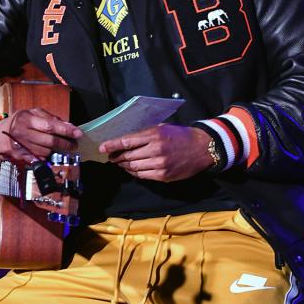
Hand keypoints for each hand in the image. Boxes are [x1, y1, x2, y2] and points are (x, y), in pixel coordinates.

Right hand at [0, 108, 82, 163]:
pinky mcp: (21, 157)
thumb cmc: (20, 121)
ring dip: (56, 150)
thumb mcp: (32, 113)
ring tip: (60, 146)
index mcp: (27, 119)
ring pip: (46, 151)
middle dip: (65, 144)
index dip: (65, 130)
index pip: (50, 126)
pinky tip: (48, 152)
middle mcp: (23, 133)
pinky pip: (39, 159)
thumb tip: (68, 125)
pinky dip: (46, 156)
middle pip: (49, 141)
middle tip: (74, 144)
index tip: (78, 133)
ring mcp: (21, 147)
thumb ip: (50, 118)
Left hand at [98, 124, 213, 181]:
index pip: (127, 141)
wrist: (201, 148)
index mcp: (155, 135)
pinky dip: (134, 173)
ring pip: (134, 167)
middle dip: (116, 157)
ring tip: (120, 163)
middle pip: (128, 156)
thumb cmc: (180, 135)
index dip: (112, 145)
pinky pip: (142, 175)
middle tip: (110, 156)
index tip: (102, 148)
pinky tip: (131, 169)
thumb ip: (145, 134)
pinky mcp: (163, 175)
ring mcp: (160, 164)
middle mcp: (156, 150)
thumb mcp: (162, 128)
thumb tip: (126, 140)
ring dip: (124, 165)